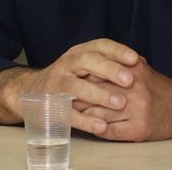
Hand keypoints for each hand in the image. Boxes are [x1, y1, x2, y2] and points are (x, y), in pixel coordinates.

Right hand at [19, 39, 145, 136]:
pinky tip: (102, 126)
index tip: (135, 59)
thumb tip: (141, 62)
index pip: (99, 46)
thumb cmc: (69, 78)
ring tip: (120, 103)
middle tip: (130, 80)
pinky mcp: (51, 105)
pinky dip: (85, 120)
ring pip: (77, 86)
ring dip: (99, 94)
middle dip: (110, 70)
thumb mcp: (85, 66)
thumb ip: (108, 64)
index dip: (117, 51)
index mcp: (78, 53)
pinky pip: (69, 113)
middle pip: (87, 61)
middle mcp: (66, 64)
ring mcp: (57, 84)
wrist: (30, 91)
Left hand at [76, 61, 171, 141]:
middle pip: (95, 93)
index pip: (97, 74)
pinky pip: (109, 131)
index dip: (80, 80)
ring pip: (99, 114)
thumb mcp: (137, 68)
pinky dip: (97, 129)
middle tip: (65, 99)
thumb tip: (86, 67)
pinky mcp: (138, 129)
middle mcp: (134, 89)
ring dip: (84, 116)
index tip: (68, 83)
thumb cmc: (154, 87)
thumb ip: (115, 65)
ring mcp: (136, 111)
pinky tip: (91, 127)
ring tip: (74, 114)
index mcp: (132, 71)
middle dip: (78, 97)